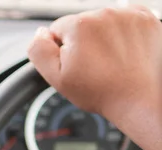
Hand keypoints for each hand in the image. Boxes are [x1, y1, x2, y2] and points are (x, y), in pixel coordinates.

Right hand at [28, 5, 161, 149]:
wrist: (140, 100)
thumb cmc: (100, 92)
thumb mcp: (56, 78)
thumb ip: (39, 51)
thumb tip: (40, 33)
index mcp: (79, 25)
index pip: (58, 30)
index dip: (62, 51)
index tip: (75, 66)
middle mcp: (104, 14)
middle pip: (81, 24)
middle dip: (83, 43)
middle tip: (93, 68)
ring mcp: (128, 15)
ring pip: (103, 23)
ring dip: (103, 38)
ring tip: (110, 62)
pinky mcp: (147, 19)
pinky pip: (125, 20)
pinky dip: (123, 33)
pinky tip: (123, 52)